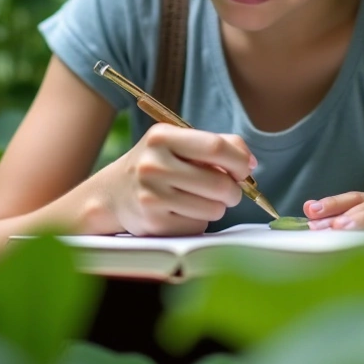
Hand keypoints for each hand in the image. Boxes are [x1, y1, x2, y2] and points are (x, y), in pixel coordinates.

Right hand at [93, 122, 255, 235]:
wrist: (112, 194)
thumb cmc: (157, 164)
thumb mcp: (177, 142)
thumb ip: (217, 144)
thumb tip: (250, 163)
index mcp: (162, 137)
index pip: (216, 147)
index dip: (239, 161)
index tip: (243, 169)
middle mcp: (153, 165)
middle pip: (219, 183)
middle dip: (233, 191)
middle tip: (229, 191)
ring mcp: (152, 196)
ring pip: (213, 209)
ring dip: (217, 207)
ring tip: (200, 199)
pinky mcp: (154, 223)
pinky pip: (198, 226)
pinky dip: (199, 221)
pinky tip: (183, 212)